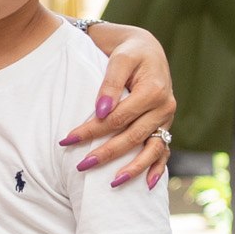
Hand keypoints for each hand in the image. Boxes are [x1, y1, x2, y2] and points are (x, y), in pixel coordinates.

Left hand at [62, 25, 175, 188]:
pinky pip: (165, 151)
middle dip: (106, 153)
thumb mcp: (119, 59)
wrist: (146, 48)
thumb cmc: (128, 52)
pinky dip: (157, 168)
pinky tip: (146, 185)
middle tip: (81, 166)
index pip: (118, 118)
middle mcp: (164, 107)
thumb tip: (101, 111)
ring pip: (151, 149)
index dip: (92, 130)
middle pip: (132, 136)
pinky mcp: (165, 125)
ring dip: (132, 168)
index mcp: (153, 90)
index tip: (67, 139)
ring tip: (112, 183)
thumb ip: (109, 84)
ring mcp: (167, 119)